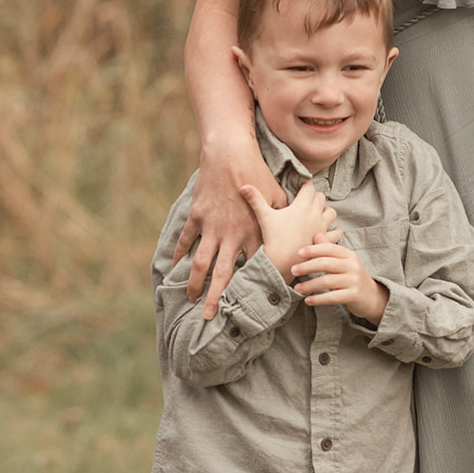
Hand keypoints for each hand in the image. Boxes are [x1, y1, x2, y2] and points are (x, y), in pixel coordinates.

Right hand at [174, 142, 287, 316]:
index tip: (249, 305)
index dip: (250, 286)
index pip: (252, 266)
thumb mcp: (276, 195)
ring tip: (191, 298)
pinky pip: (186, 239)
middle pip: (222, 273)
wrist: (230, 154)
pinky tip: (175, 267)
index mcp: (253, 231)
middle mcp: (231, 234)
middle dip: (217, 297)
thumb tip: (299, 230)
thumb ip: (282, 217)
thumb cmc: (257, 172)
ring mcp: (212, 226)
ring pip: (201, 262)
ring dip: (195, 282)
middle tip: (211, 318)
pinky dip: (179, 253)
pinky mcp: (197, 216)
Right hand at [240, 182, 339, 283]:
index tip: (301, 189)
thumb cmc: (272, 239)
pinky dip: (335, 231)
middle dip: (315, 197)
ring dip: (326, 211)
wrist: (280, 262)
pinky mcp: (325, 241)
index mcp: (302, 205)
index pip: (309, 187)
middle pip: (321, 197)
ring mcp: (321, 228)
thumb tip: (243, 186)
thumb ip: (255, 200)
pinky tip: (332, 230)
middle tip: (308, 201)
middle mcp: (314, 214)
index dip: (305, 187)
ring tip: (319, 214)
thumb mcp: (264, 217)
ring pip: (331, 212)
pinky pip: (336, 233)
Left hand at [292, 232, 389, 325]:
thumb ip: (329, 249)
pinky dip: (318, 299)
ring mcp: (354, 281)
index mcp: (349, 255)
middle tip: (293, 270)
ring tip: (297, 288)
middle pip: (326, 264)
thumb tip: (315, 235)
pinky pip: (333, 297)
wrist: (371, 296)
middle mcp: (352, 265)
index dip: (314, 249)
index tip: (299, 252)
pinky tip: (308, 300)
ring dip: (309, 285)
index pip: (330, 248)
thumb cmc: (352, 277)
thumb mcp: (343, 261)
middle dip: (307, 266)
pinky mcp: (353, 295)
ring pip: (327, 281)